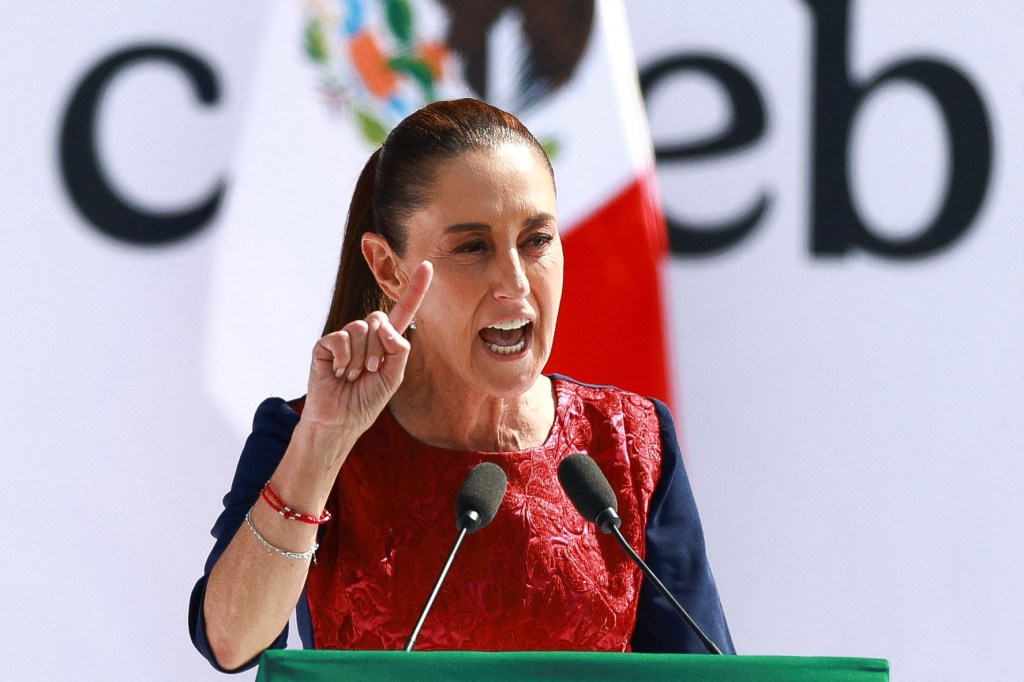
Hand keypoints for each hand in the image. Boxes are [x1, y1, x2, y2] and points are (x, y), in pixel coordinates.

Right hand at [303, 261, 432, 441]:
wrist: (341, 421)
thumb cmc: (366, 401)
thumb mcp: (393, 376)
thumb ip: (398, 349)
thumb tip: (383, 325)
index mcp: (386, 341)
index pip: (403, 310)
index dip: (415, 289)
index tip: (429, 266)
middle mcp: (366, 335)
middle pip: (379, 318)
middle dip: (378, 348)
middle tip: (369, 371)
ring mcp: (345, 338)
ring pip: (361, 328)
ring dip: (361, 358)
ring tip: (353, 376)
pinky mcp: (325, 345)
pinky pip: (341, 338)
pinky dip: (344, 358)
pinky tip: (339, 372)